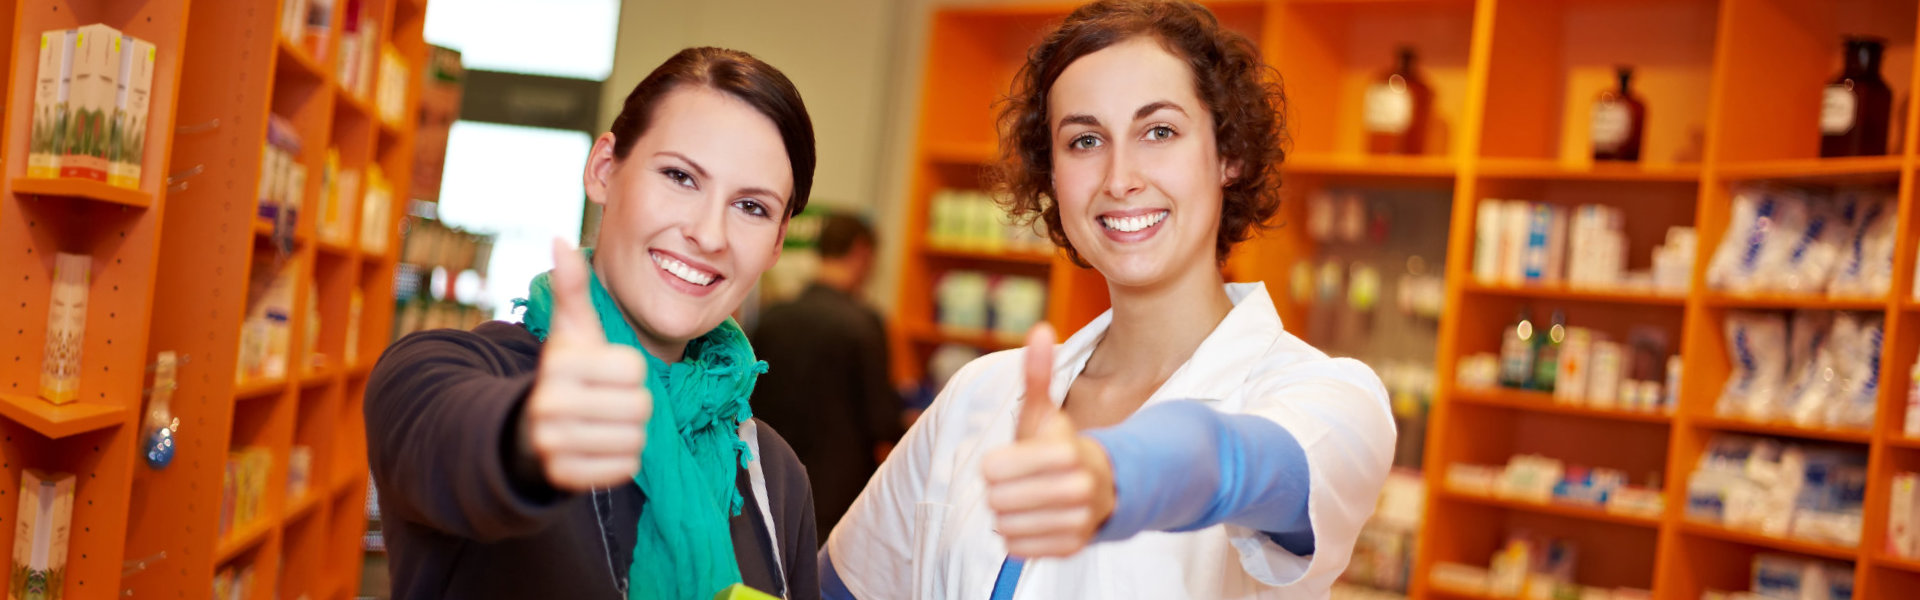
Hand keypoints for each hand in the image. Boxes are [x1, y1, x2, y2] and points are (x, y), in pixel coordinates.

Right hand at [523, 239, 652, 491]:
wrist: (530, 430)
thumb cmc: (566, 373)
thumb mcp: (571, 330)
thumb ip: (572, 287)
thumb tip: (560, 239)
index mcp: (559, 365)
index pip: (634, 370)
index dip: (629, 371)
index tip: (606, 372)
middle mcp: (550, 405)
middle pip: (639, 407)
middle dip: (632, 403)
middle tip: (607, 401)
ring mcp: (555, 445)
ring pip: (635, 440)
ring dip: (629, 432)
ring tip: (603, 422)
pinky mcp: (565, 477)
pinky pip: (625, 468)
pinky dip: (622, 459)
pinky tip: (601, 445)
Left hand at [981, 324, 1115, 557]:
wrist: (1099, 487)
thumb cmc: (1058, 446)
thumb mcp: (1043, 412)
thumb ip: (1036, 375)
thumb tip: (1040, 328)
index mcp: (1068, 452)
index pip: (993, 470)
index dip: (995, 465)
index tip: (1010, 461)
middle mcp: (1079, 489)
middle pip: (997, 500)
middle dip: (1001, 490)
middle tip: (1019, 482)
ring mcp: (1078, 521)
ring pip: (1004, 525)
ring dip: (1007, 514)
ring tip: (1028, 500)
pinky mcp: (1071, 548)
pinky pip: (1015, 547)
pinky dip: (1017, 536)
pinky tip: (1035, 520)